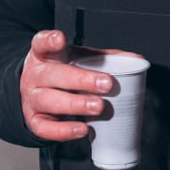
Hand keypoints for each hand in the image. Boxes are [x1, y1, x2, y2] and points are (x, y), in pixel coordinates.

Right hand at [18, 30, 142, 141]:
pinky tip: (83, 129)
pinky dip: (64, 130)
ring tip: (99, 107)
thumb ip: (104, 58)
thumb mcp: (79, 60)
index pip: (42, 44)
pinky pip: (46, 128)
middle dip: (81, 79)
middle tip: (107, 84)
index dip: (50, 41)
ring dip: (76, 104)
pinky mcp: (34, 120)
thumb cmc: (64, 74)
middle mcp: (35, 76)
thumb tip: (137, 60)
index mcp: (46, 56)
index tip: (60, 39)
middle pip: (53, 75)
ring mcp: (32, 98)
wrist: (35, 94)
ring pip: (48, 101)